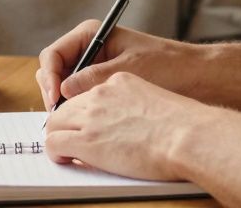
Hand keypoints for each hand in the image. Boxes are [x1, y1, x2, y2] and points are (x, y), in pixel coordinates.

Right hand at [36, 22, 197, 109]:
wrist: (194, 76)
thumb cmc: (166, 64)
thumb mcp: (127, 69)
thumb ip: (93, 78)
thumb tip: (62, 91)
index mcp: (91, 35)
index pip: (53, 54)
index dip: (48, 77)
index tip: (55, 98)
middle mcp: (88, 50)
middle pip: (53, 71)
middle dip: (52, 92)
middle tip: (58, 115)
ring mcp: (93, 68)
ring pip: (63, 88)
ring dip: (63, 103)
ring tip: (71, 121)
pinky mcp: (102, 86)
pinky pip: (79, 97)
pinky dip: (77, 109)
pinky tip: (83, 123)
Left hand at [44, 72, 220, 180]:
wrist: (187, 135)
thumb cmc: (184, 124)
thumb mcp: (155, 101)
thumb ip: (134, 106)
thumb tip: (129, 125)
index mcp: (119, 82)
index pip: (86, 92)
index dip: (82, 112)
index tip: (86, 125)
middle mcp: (102, 94)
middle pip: (66, 105)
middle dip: (64, 123)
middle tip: (71, 140)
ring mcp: (92, 116)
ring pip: (54, 122)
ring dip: (59, 136)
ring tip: (67, 151)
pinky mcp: (87, 140)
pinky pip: (54, 142)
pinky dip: (55, 152)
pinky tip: (66, 158)